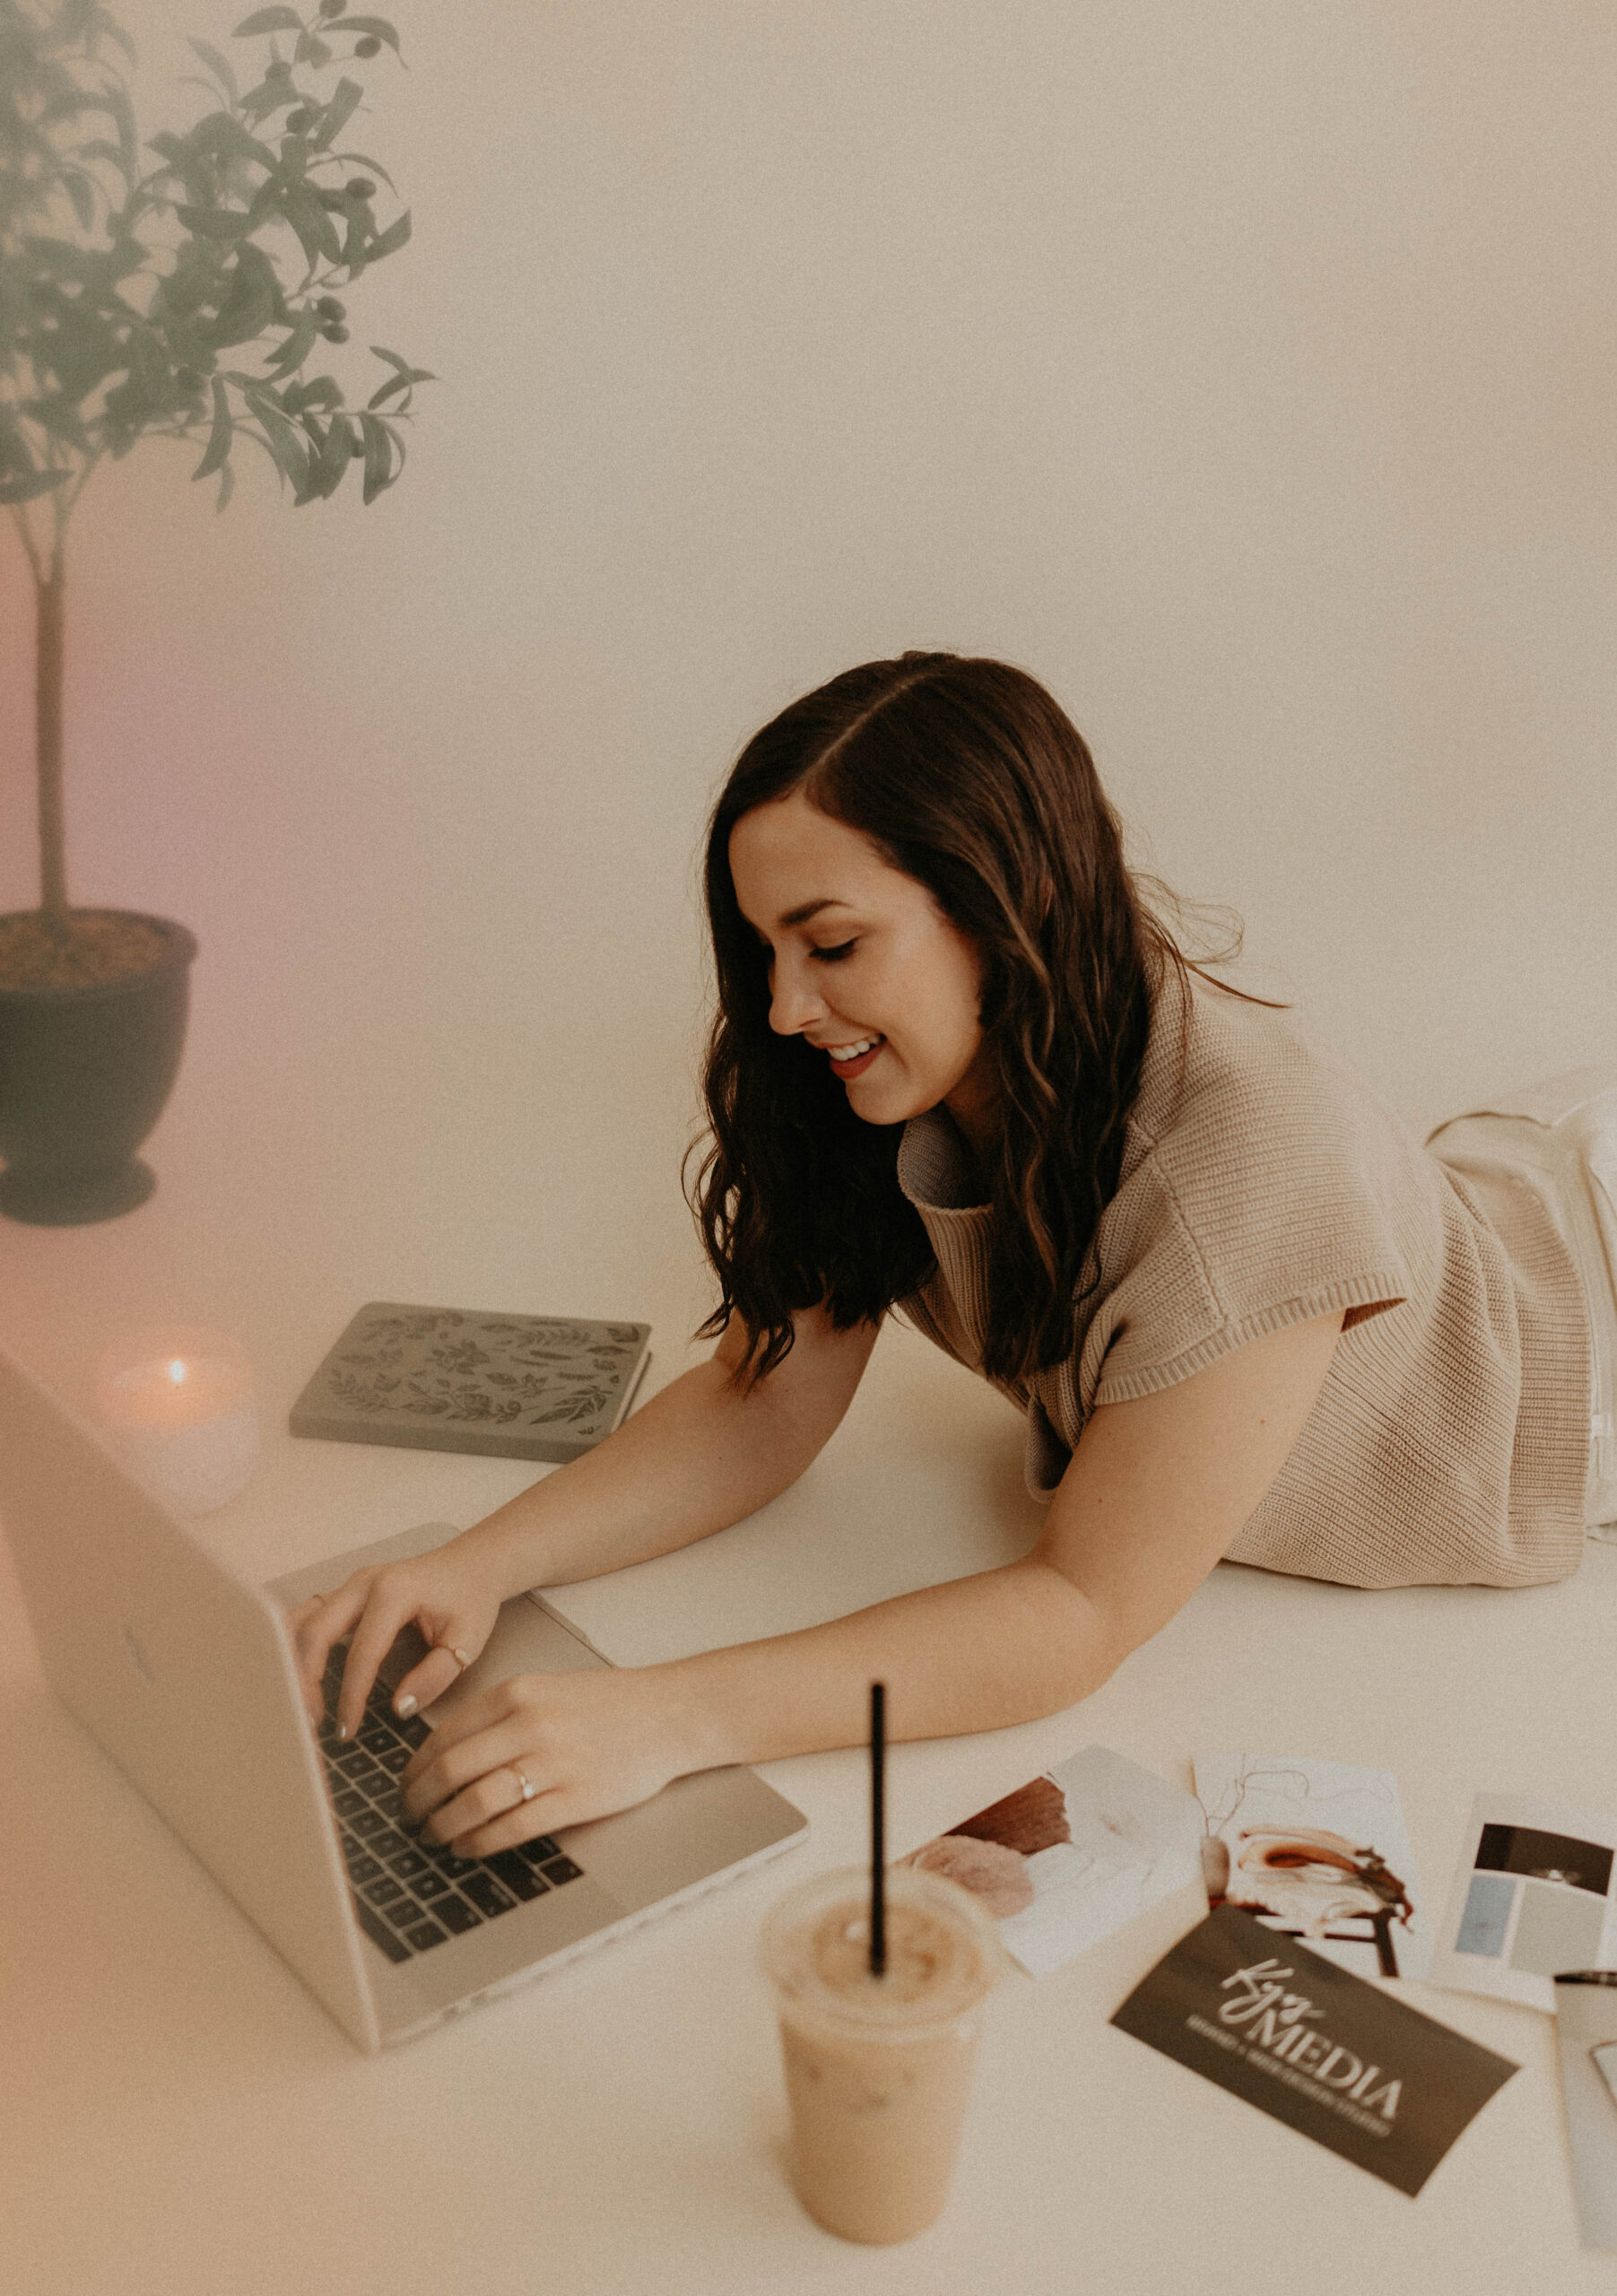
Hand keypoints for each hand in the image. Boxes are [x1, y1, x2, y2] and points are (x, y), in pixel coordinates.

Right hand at [284, 1536, 506, 1739]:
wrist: (472, 1563)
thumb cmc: (471, 1599)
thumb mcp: (467, 1641)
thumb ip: (435, 1677)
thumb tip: (398, 1708)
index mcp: (394, 1592)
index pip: (362, 1653)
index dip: (350, 1696)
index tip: (347, 1730)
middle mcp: (363, 1583)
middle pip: (315, 1633)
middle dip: (305, 1682)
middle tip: (310, 1723)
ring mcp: (350, 1585)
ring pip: (302, 1622)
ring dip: (293, 1663)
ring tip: (299, 1704)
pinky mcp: (344, 1593)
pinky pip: (307, 1616)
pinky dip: (294, 1644)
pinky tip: (292, 1674)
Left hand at [399, 1664, 690, 1853]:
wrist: (668, 1714)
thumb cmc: (608, 1705)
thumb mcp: (545, 1690)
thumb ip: (499, 1716)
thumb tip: (445, 1758)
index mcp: (517, 1693)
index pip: (444, 1736)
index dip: (414, 1770)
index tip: (405, 1787)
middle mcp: (529, 1724)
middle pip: (450, 1770)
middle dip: (419, 1802)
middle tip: (410, 1818)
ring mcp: (553, 1762)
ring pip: (474, 1802)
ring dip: (444, 1826)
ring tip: (435, 1837)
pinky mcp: (575, 1797)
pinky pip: (511, 1827)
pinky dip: (479, 1843)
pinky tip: (468, 1848)